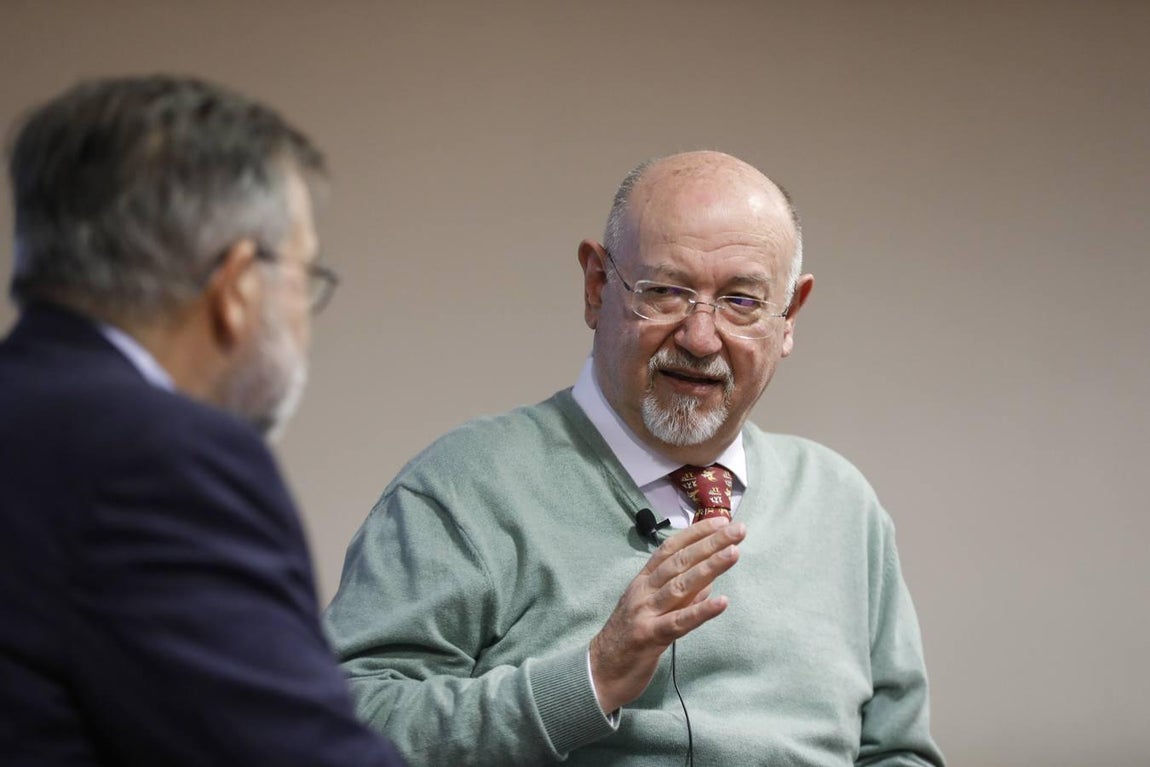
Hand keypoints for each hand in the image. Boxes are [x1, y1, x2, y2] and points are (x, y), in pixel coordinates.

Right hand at [589, 517, 745, 713]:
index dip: (696, 533)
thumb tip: (708, 581)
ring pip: (681, 585)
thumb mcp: (651, 609)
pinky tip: (722, 602)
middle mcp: (644, 591)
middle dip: (710, 543)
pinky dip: (701, 611)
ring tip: (734, 553)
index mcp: (643, 581)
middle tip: (738, 529)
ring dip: (709, 568)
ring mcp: (645, 612)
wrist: (599, 671)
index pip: (671, 549)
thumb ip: (679, 595)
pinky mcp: (650, 637)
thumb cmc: (627, 639)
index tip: (721, 521)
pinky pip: (679, 622)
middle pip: (680, 561)